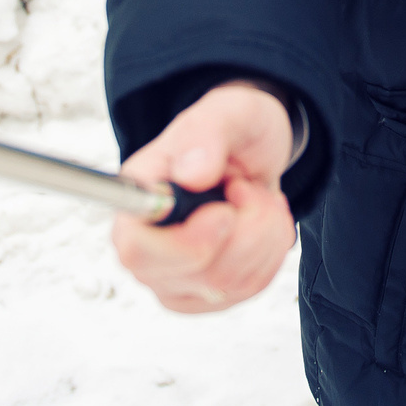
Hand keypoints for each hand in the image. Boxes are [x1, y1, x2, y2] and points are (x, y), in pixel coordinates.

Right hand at [112, 82, 295, 313]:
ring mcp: (174, 276)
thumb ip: (206, 135)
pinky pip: (248, 289)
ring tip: (255, 197)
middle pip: (195, 275)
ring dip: (263, 236)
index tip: (225, 212)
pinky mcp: (204, 293)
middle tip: (245, 188)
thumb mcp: (227, 113)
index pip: (136, 250)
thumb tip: (190, 174)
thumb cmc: (231, 129)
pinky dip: (270, 252)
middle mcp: (146, 245)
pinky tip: (262, 221)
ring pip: (227, 286)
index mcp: (137, 196)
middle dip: (244, 232)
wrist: (253, 150)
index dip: (186, 244)